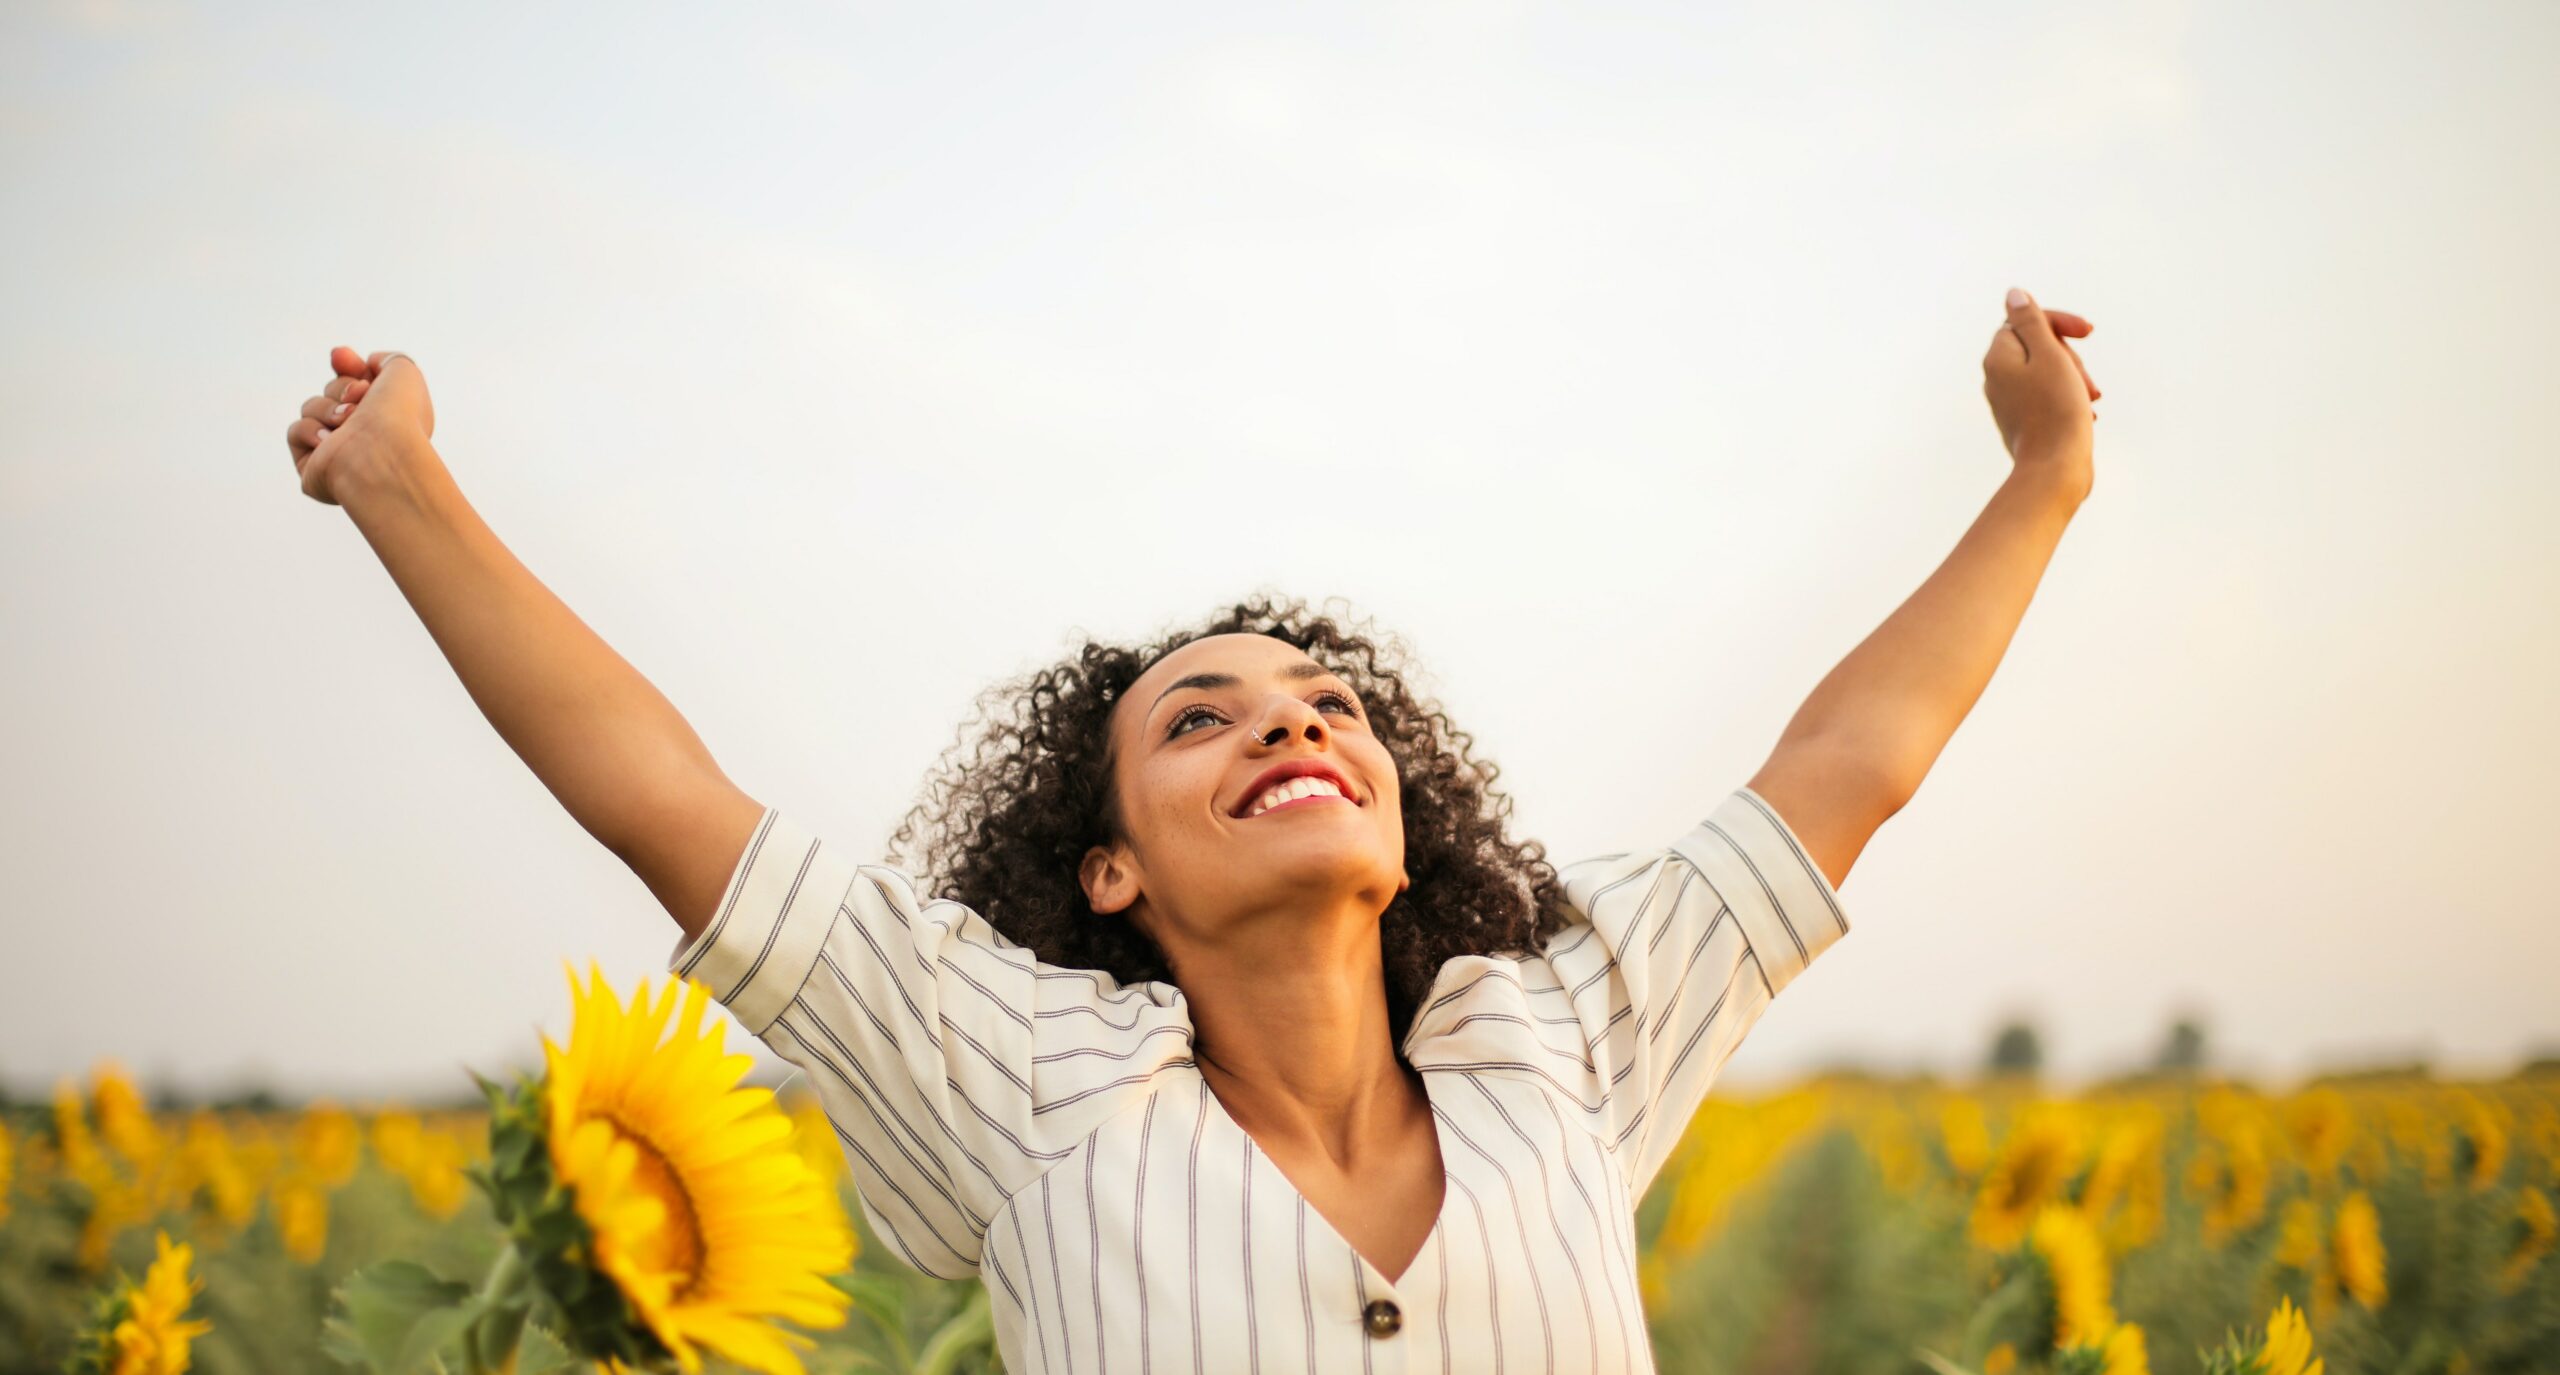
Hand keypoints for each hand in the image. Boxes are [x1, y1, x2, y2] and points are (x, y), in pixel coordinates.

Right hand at [286, 347, 436, 505]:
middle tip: (359, 396)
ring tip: (348, 420)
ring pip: (312, 407)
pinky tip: (328, 442)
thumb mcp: (403, 371)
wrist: (381, 450)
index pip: (358, 384)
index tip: (341, 356)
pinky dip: (310, 431)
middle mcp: (365, 436)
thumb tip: (367, 363)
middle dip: (341, 387)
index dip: (347, 367)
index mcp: (388, 418)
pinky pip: (295, 432)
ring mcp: (338, 452)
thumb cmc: (399, 414)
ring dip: (328, 408)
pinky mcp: (312, 468)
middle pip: (332, 391)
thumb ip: (387, 360)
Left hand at [1982, 288, 2098, 482]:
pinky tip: (2086, 414)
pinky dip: (2069, 398)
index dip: (2059, 322)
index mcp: (1997, 358)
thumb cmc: (2056, 410)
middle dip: (2069, 356)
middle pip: (2039, 347)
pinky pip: (2049, 397)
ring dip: (2074, 378)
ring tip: (2091, 399)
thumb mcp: (2048, 355)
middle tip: (2085, 380)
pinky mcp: (2023, 420)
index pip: (2026, 320)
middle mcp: (1996, 378)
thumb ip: (2031, 322)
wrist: (2055, 469)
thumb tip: (2014, 295)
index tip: (2088, 332)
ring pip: (2048, 372)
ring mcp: (2008, 401)